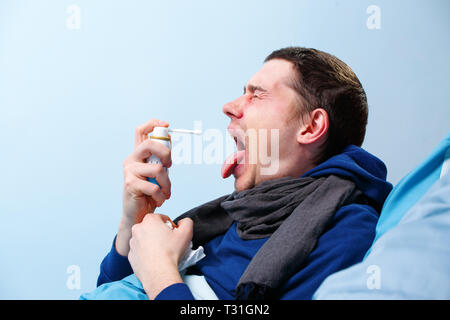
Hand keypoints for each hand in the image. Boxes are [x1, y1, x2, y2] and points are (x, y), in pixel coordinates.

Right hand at [116, 119, 172, 255]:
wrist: (138, 215)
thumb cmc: (149, 193)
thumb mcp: (157, 174)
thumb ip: (161, 161)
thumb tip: (170, 146)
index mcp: (138, 154)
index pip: (141, 131)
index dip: (153, 124)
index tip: (167, 126)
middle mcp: (131, 159)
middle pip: (149, 145)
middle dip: (166, 153)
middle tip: (170, 166)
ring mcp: (129, 171)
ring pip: (157, 169)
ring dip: (167, 184)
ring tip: (165, 193)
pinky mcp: (130, 184)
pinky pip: (154, 187)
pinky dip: (161, 195)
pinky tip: (158, 200)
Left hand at [128, 214, 193, 298]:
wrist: (159, 273)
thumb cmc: (170, 253)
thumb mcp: (186, 232)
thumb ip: (187, 222)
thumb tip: (182, 222)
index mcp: (149, 220)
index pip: (162, 218)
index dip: (170, 226)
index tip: (173, 234)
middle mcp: (138, 229)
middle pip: (152, 227)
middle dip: (159, 233)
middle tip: (168, 243)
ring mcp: (133, 243)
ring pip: (144, 239)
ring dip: (152, 243)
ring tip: (161, 252)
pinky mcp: (131, 255)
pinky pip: (140, 251)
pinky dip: (146, 253)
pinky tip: (154, 259)